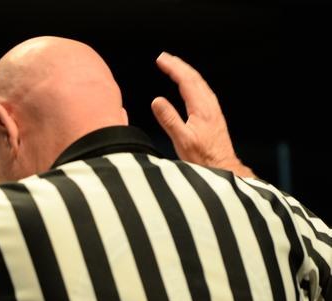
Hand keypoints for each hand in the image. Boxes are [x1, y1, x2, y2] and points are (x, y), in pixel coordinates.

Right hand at [151, 52, 254, 177]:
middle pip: (194, 78)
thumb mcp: (182, 140)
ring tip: (173, 66)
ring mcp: (212, 109)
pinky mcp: (212, 114)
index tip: (161, 59)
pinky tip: (187, 85)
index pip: (186, 80)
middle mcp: (209, 104)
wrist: (222, 165)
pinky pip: (201, 91)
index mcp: (201, 107)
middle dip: (178, 65)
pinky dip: (191, 82)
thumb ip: (169, 119)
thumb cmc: (203, 156)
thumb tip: (157, 100)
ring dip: (185, 72)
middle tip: (164, 58)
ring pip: (198, 83)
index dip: (173, 68)